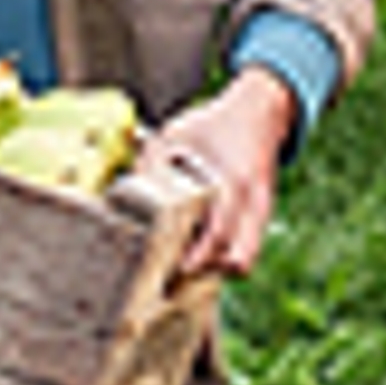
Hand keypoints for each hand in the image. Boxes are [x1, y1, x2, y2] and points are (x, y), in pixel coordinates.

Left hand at [146, 64, 298, 279]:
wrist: (259, 112)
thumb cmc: (210, 124)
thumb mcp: (175, 135)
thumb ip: (152, 166)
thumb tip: (122, 200)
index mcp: (231, 181)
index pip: (217, 234)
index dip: (195, 259)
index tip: (174, 269)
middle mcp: (252, 201)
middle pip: (238, 259)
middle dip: (207, 271)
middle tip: (176, 272)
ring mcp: (261, 210)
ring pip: (245, 258)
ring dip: (218, 266)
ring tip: (189, 261)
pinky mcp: (262, 215)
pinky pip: (248, 248)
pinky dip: (226, 255)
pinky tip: (203, 248)